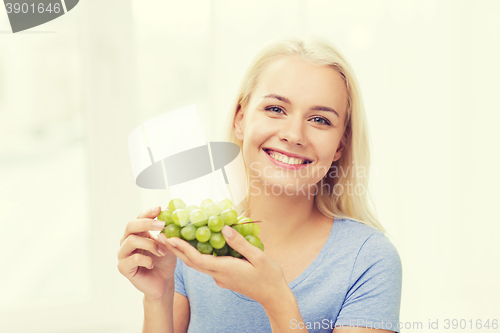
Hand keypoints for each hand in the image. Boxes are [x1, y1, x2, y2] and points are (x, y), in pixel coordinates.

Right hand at [117, 206, 176, 299]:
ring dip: (150, 244)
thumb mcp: (169, 243)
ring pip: (131, 241)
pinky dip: (146, 259)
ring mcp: (124, 254)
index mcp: (138, 234)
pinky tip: (153, 264)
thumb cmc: (165, 262)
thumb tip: (168, 208)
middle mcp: (127, 242)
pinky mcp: (123, 267)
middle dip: (147, 223)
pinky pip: (133, 258)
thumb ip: (167, 229)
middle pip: (130, 226)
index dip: (148, 213)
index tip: (159, 209)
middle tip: (162, 225)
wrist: (163, 282)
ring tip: (162, 252)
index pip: (139, 218)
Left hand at [164, 225, 288, 306]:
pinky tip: (195, 246)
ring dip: (184, 253)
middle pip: (192, 262)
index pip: (198, 259)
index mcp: (225, 269)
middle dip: (176, 249)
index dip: (183, 248)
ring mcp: (220, 278)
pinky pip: (206, 266)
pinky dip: (196, 256)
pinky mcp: (224, 278)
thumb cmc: (269, 276)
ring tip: (174, 239)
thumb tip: (223, 229)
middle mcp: (218, 275)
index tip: (171, 238)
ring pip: (198, 265)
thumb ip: (240, 243)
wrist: (274, 297)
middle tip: (163, 236)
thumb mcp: (258, 256)